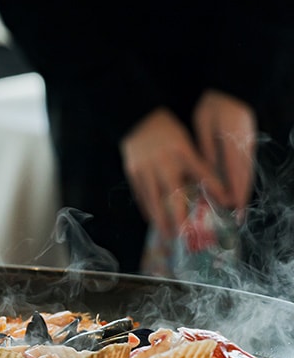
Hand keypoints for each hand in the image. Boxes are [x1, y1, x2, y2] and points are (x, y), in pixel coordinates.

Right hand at [120, 107, 225, 238]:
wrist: (136, 118)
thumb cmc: (166, 130)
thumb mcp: (186, 144)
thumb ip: (199, 165)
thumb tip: (216, 188)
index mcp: (182, 153)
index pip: (203, 174)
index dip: (215, 190)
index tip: (225, 208)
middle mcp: (164, 163)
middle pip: (173, 197)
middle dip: (179, 220)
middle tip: (185, 238)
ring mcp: (145, 169)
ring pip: (154, 200)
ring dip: (161, 220)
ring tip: (167, 235)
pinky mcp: (132, 172)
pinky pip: (141, 195)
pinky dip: (147, 208)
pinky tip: (152, 218)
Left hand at [192, 89, 256, 217]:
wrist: (230, 90)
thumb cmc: (214, 107)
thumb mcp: (206, 126)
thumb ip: (208, 148)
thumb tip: (208, 171)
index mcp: (233, 143)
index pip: (235, 172)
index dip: (234, 191)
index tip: (233, 208)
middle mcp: (244, 148)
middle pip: (243, 177)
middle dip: (241, 198)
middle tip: (238, 218)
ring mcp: (247, 147)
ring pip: (245, 174)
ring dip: (243, 192)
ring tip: (239, 210)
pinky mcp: (246, 146)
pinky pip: (244, 167)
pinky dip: (242, 181)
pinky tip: (237, 190)